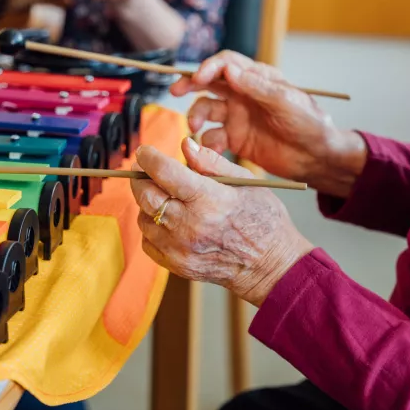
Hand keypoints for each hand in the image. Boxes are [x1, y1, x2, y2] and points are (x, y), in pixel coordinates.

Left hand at [130, 138, 313, 306]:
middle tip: (145, 170)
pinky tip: (169, 220)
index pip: (164, 173)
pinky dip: (153, 227)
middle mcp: (191, 226)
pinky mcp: (177, 265)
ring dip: (148, 203)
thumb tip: (185, 145)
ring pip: (144, 218)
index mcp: (209, 200)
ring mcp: (181, 249)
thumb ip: (211, 162)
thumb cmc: (262, 219)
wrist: (269, 265)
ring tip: (165, 196)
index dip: (149, 158)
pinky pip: (148, 241)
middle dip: (141, 178)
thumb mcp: (245, 182)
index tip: (145, 153)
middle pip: (146, 195)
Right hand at [170, 51, 366, 197]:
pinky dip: (206, 142)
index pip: (227, 64)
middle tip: (175, 90)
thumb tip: (230, 70)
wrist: (317, 158)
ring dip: (196, 116)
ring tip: (195, 128)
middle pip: (209, 82)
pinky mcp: (235, 139)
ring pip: (206, 109)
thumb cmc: (310, 125)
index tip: (198, 78)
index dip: (210, 67)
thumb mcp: (287, 103)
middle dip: (190, 84)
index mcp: (258, 78)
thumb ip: (258, 87)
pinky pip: (212, 137)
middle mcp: (243, 94)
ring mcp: (237, 116)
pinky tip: (210, 149)